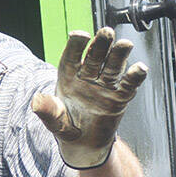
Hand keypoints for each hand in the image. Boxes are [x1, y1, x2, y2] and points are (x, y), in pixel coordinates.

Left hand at [32, 27, 147, 168]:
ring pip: (112, 66)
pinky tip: (139, 68)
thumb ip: (48, 111)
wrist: (84, 144)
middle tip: (107, 32)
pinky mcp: (119, 97)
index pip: (71, 57)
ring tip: (125, 44)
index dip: (75, 45)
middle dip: (101, 44)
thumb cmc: (67, 128)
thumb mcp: (54, 121)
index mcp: (68, 78)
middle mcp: (87, 77)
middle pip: (94, 57)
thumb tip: (36, 101)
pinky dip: (134, 77)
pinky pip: (127, 85)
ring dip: (119, 55)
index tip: (79, 34)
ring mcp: (104, 86)